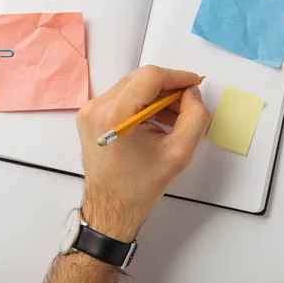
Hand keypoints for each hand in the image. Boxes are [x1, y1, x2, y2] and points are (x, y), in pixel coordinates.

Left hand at [76, 65, 210, 241]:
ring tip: (173, 116)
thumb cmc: (141, 185)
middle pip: (139, 78)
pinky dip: (140, 102)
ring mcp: (89, 110)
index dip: (176, 77)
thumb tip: (191, 93)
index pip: (150, 77)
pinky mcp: (88, 115)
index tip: (194, 84)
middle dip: (167, 86)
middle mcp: (97, 107)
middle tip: (186, 102)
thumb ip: (194, 117)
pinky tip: (155, 120)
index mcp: (115, 115)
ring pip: (130, 86)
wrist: (111, 206)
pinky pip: (120, 97)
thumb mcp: (179, 153)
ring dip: (154, 95)